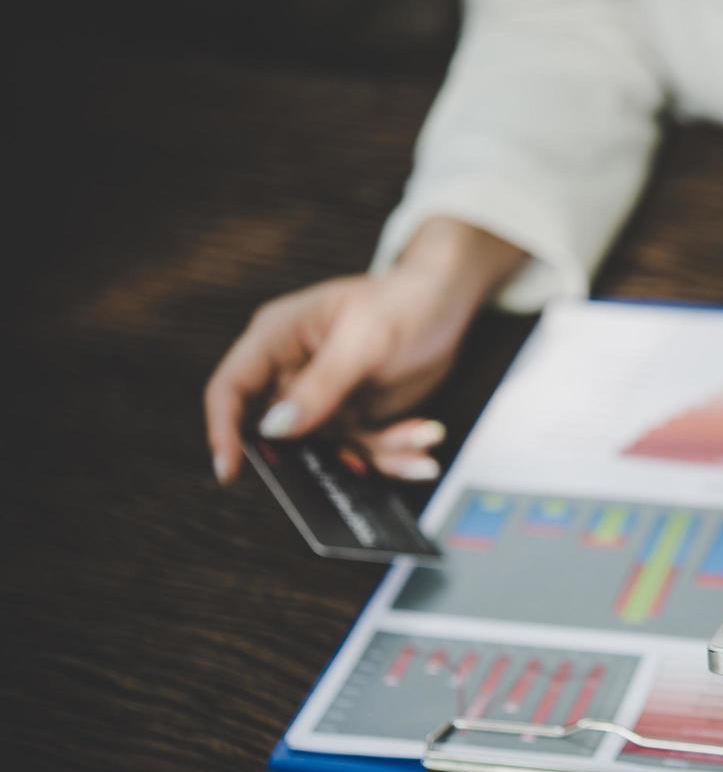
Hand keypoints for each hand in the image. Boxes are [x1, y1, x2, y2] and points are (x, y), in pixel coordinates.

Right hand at [204, 217, 525, 482]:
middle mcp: (294, 373)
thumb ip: (321, 385)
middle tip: (354, 465)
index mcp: (277, 339)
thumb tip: (275, 429)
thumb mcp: (363, 340)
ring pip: (331, 449)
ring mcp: (325, 398)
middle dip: (318, 458)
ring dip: (377, 453)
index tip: (231, 471)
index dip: (224, 430)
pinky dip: (395, 452)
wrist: (448, 301)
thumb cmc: (402, 302)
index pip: (232, 388)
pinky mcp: (356, 415)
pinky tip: (426, 439)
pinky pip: (364, 449)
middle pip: (280, 434)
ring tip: (422, 440)